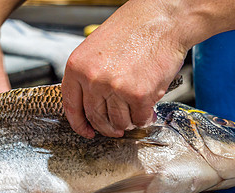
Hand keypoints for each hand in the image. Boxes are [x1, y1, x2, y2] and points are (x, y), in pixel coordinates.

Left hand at [62, 0, 188, 137]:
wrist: (163, 18)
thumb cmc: (134, 28)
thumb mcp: (97, 49)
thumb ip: (89, 76)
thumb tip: (91, 103)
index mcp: (77, 66)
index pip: (71, 105)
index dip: (79, 124)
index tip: (87, 131)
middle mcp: (93, 79)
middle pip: (95, 117)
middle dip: (107, 127)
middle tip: (115, 129)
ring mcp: (115, 88)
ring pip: (118, 122)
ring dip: (128, 122)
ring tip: (135, 111)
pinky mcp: (138, 95)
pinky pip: (139, 118)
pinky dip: (144, 117)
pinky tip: (148, 108)